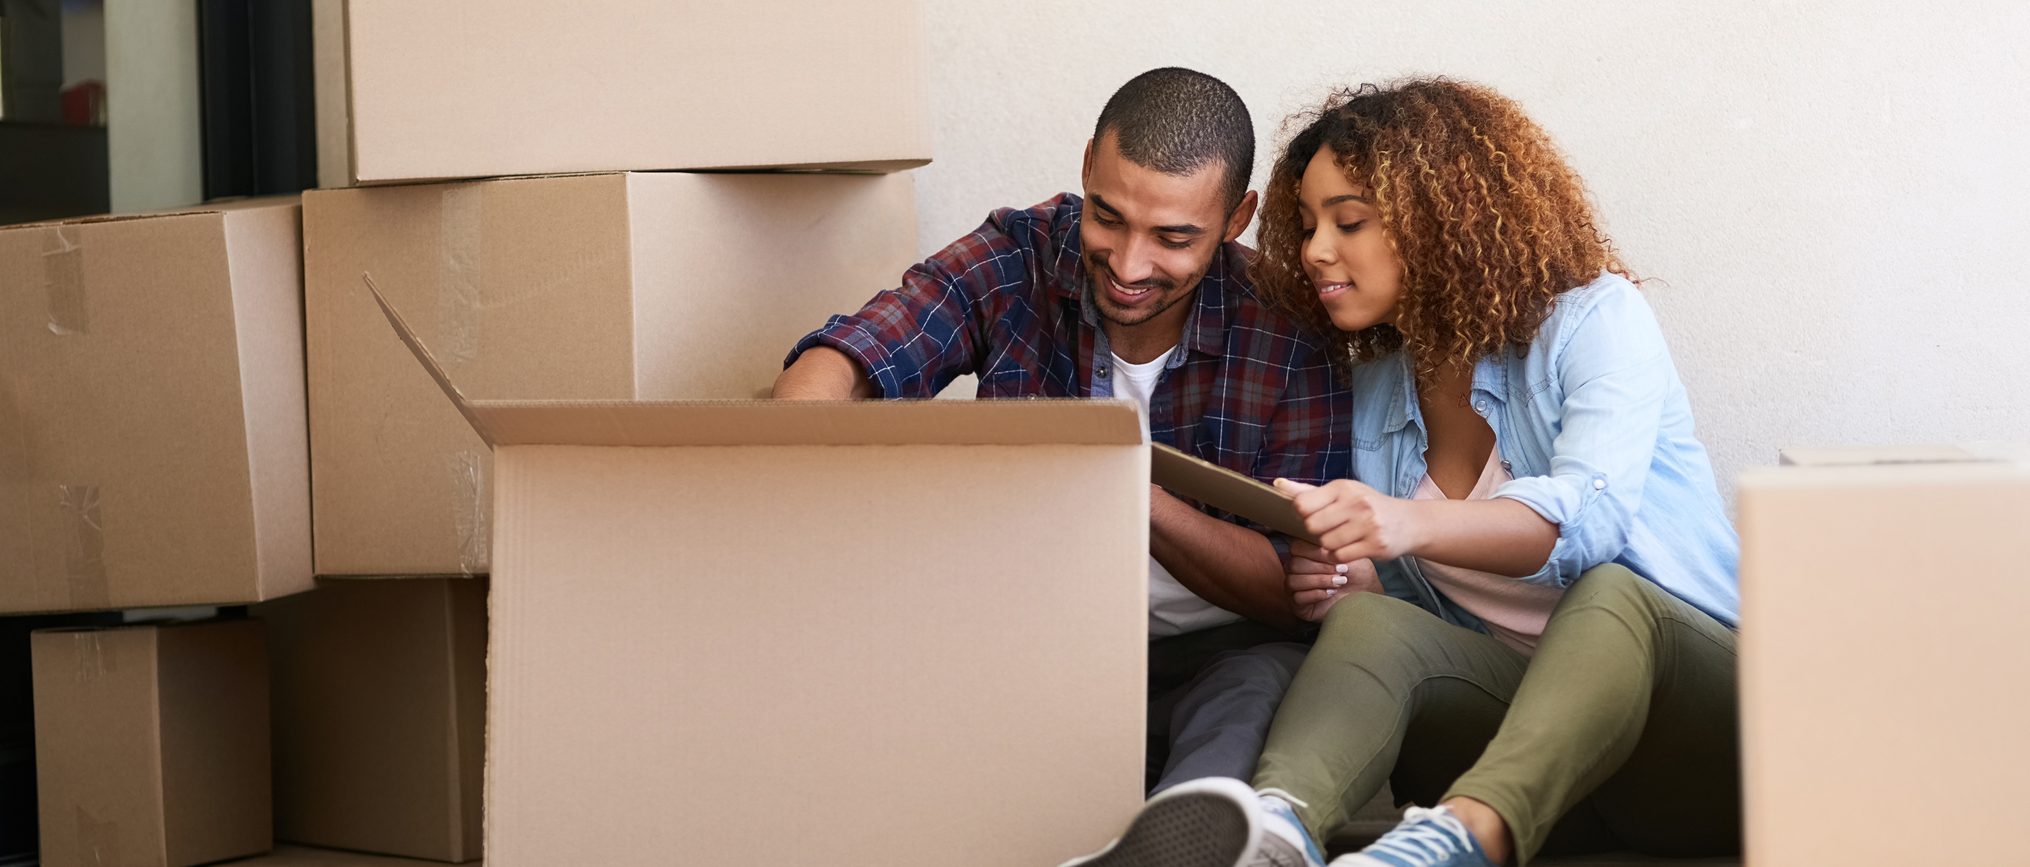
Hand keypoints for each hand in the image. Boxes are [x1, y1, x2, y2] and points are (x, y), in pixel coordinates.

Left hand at [1275, 478, 1423, 563]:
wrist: (1409, 523)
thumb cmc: (1369, 506)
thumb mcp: (1342, 493)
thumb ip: (1309, 492)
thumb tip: (1276, 484)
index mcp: (1343, 488)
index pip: (1302, 504)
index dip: (1302, 515)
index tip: (1312, 516)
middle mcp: (1356, 504)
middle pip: (1312, 526)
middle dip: (1316, 532)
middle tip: (1328, 530)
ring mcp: (1368, 525)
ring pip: (1326, 544)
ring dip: (1329, 546)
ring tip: (1342, 539)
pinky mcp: (1375, 545)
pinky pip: (1341, 556)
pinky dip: (1340, 556)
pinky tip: (1350, 548)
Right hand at [1285, 540, 1377, 621]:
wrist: (1367, 594)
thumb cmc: (1358, 573)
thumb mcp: (1347, 553)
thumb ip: (1330, 544)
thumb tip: (1318, 540)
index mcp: (1305, 552)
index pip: (1296, 547)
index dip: (1315, 552)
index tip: (1336, 556)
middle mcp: (1296, 569)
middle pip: (1294, 565)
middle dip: (1320, 568)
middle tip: (1342, 571)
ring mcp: (1295, 587)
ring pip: (1293, 581)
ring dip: (1319, 581)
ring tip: (1339, 583)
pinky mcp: (1298, 605)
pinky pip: (1297, 598)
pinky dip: (1316, 594)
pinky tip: (1331, 593)